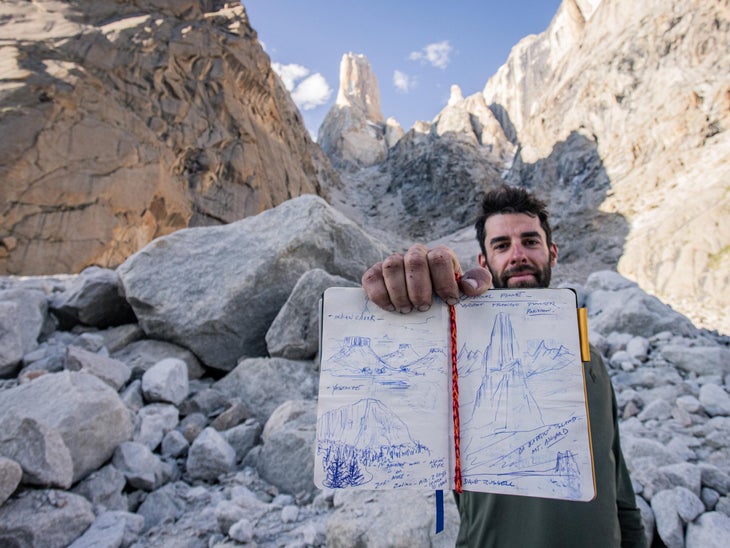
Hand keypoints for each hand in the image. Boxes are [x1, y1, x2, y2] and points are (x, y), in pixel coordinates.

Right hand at [361, 244, 491, 312]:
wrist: (428, 302)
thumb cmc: (449, 295)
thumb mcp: (469, 289)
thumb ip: (478, 282)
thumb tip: (468, 287)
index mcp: (439, 255)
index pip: (440, 258)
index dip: (445, 280)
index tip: (450, 301)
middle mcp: (415, 254)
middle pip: (415, 261)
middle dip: (420, 288)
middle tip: (423, 307)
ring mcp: (394, 262)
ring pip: (391, 265)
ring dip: (399, 291)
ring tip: (406, 310)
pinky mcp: (376, 273)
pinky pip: (371, 277)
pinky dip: (379, 294)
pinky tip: (390, 308)